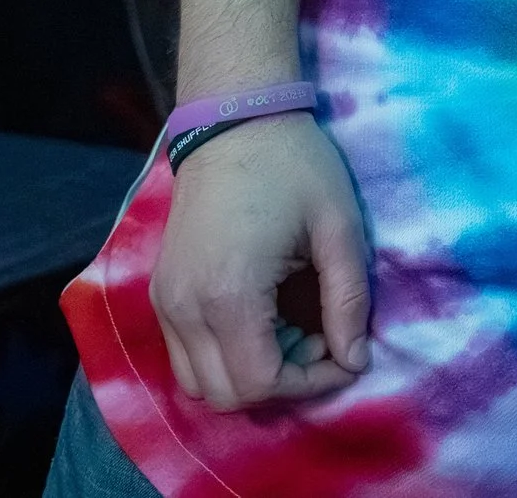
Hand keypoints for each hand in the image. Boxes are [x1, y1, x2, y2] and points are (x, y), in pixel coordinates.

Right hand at [150, 112, 371, 410]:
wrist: (234, 123)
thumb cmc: (295, 167)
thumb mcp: (339, 230)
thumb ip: (349, 302)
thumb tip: (356, 360)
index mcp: (229, 294)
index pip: (261, 383)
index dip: (311, 383)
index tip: (345, 355)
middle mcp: (184, 308)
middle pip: (226, 394)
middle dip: (282, 383)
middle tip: (321, 340)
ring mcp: (164, 301)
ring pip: (200, 381)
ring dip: (250, 372)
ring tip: (293, 328)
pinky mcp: (160, 292)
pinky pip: (186, 353)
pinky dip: (225, 354)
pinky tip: (264, 317)